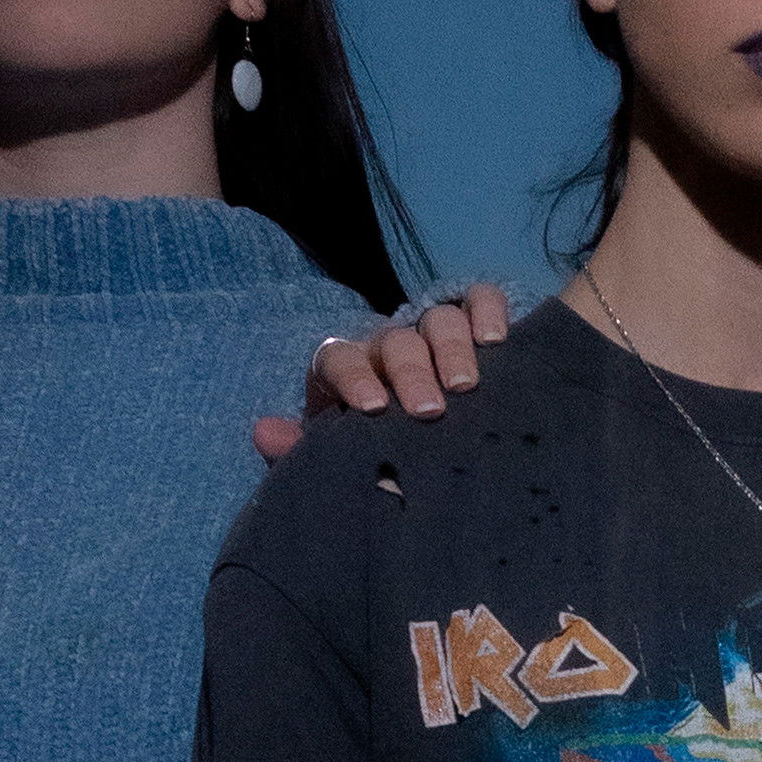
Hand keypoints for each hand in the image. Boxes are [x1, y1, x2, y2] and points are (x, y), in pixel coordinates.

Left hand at [256, 283, 511, 459]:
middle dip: (411, 373)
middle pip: (395, 341)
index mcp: (347, 373)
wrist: (423, 459)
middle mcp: (388, 346)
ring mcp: (432, 334)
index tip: (373, 409)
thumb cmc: (376, 458)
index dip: (354, 378)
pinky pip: (479, 301)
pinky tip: (497, 341)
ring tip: (466, 386)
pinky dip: (488, 311)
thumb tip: (264, 431)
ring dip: (452, 349)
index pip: (339, 359)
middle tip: (430, 411)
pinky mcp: (474, 326)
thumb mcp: (336, 460)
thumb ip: (300, 452)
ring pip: (438, 321)